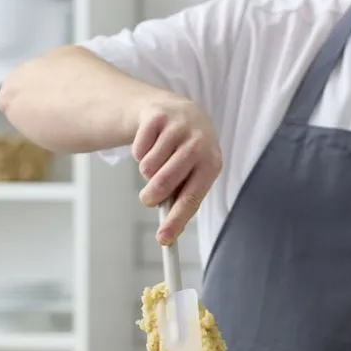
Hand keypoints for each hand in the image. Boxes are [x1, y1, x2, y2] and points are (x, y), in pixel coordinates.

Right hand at [133, 96, 222, 244]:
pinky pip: (138, 150)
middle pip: (164, 183)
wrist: (180, 111)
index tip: (162, 240)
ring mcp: (178, 128)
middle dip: (151, 197)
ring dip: (146, 172)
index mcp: (211, 163)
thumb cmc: (187, 154)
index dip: (176, 220)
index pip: (192, 198)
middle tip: (147, 199)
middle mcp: (198, 144)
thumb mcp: (193, 173)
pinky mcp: (158, 117)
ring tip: (157, 162)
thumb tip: (169, 236)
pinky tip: (151, 144)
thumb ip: (182, 200)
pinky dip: (140, 153)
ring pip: (147, 168)